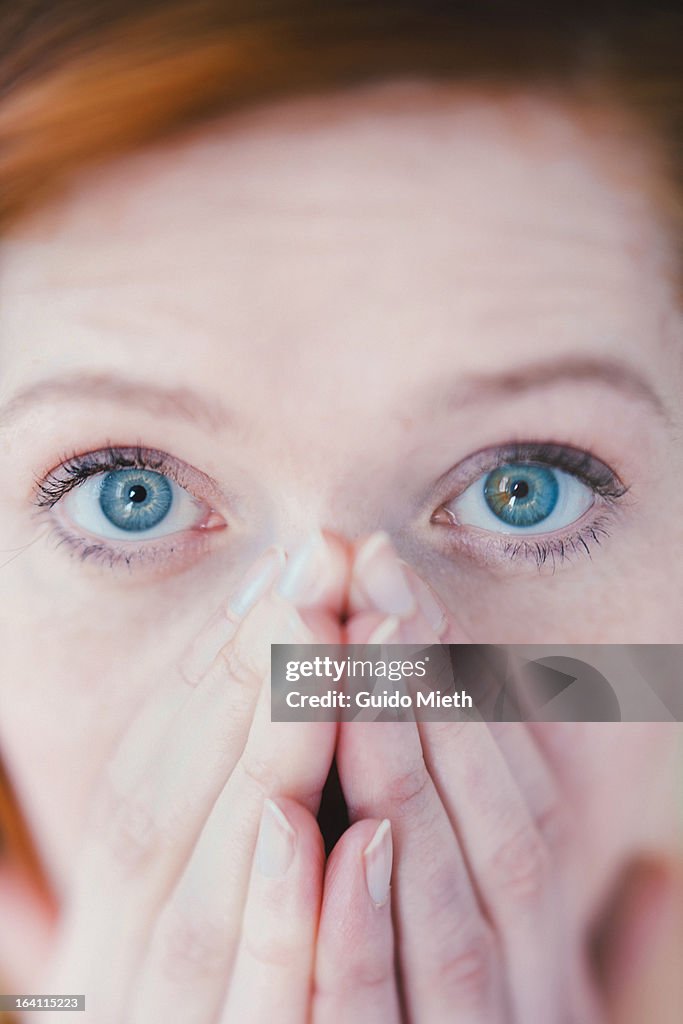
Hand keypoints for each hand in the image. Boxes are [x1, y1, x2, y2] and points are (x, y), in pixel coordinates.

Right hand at [11, 537, 346, 1022]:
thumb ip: (206, 823)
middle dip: (254, 688)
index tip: (288, 573)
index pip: (152, 782)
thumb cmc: (201, 1013)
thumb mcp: (187, 924)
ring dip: (274, 770)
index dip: (218, 673)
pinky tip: (333, 840)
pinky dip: (292, 932)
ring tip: (321, 655)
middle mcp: (125, 979)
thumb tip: (269, 710)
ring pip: (218, 903)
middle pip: (180, 816)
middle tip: (315, 572)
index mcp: (115, 930)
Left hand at [340, 531, 603, 1022]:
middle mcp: (524, 995)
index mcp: (540, 953)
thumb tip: (643, 859)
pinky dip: (363, 931)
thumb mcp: (526, 992)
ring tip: (359, 656)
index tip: (401, 581)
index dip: (458, 686)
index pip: (507, 801)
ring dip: (402, 774)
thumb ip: (584, 928)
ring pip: (442, 903)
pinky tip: (338, 836)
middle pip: (477, 826)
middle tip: (375, 573)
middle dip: (424, 692)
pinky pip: (379, 1019)